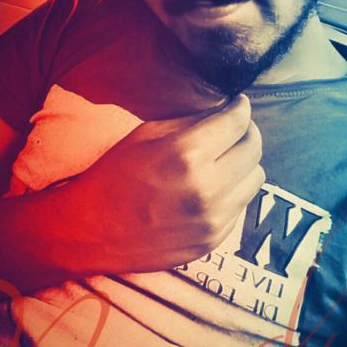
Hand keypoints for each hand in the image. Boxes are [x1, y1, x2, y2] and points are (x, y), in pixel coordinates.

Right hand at [63, 94, 263, 274]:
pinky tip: (210, 187)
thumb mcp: (146, 134)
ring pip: (255, 179)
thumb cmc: (114, 176)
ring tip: (223, 159)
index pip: (238, 123)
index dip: (241, 108)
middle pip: (254, 150)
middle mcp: (206, 189)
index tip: (238, 105)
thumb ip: (191, 122)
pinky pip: (241, 206)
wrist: (91, 231)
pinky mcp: (213, 241)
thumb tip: (225, 111)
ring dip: (244, 164)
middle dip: (247, 133)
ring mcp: (212, 220)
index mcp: (186, 155)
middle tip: (234, 129)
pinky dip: (233, 191)